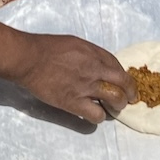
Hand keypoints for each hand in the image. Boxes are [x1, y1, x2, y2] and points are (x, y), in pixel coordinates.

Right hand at [13, 33, 136, 122]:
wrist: (28, 59)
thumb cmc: (47, 47)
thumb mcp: (75, 43)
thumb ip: (91, 55)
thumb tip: (100, 66)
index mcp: (95, 54)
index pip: (120, 67)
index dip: (125, 78)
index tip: (125, 84)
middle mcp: (95, 70)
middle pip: (124, 84)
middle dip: (130, 93)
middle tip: (129, 99)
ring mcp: (85, 87)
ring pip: (115, 100)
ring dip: (117, 106)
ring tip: (112, 108)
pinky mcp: (73, 103)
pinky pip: (96, 115)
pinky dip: (98, 116)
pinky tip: (93, 113)